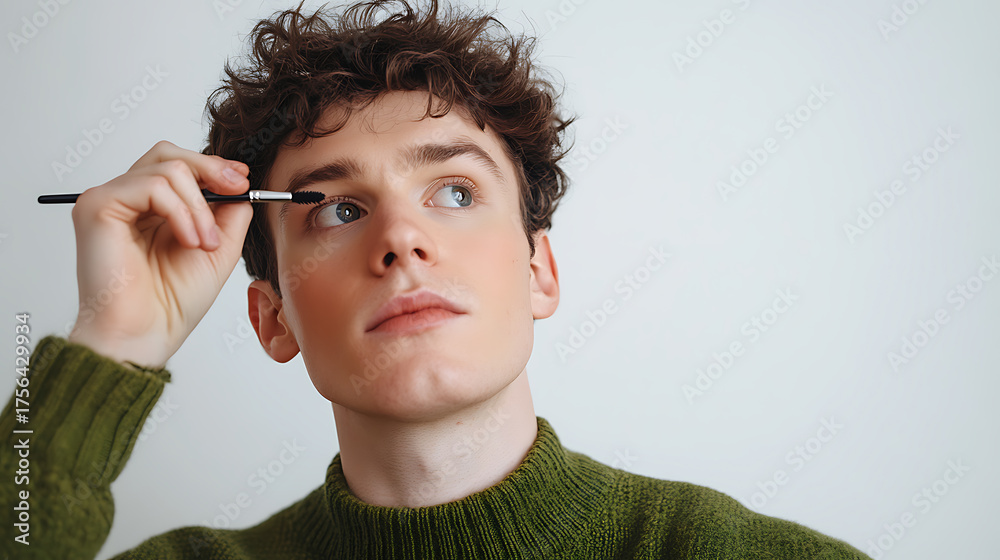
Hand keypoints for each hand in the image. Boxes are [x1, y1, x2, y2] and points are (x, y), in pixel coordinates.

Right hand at [66, 140, 253, 367]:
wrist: (146, 333)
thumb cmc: (173, 302)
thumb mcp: (219, 248)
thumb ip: (229, 212)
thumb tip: (240, 182)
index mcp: (150, 209)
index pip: (178, 165)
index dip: (213, 165)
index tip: (243, 180)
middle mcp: (126, 200)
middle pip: (169, 154)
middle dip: (211, 170)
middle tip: (238, 190)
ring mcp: (109, 200)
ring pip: (167, 169)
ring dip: (199, 207)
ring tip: (205, 243)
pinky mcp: (97, 206)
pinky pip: (151, 186)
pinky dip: (181, 212)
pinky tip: (188, 241)